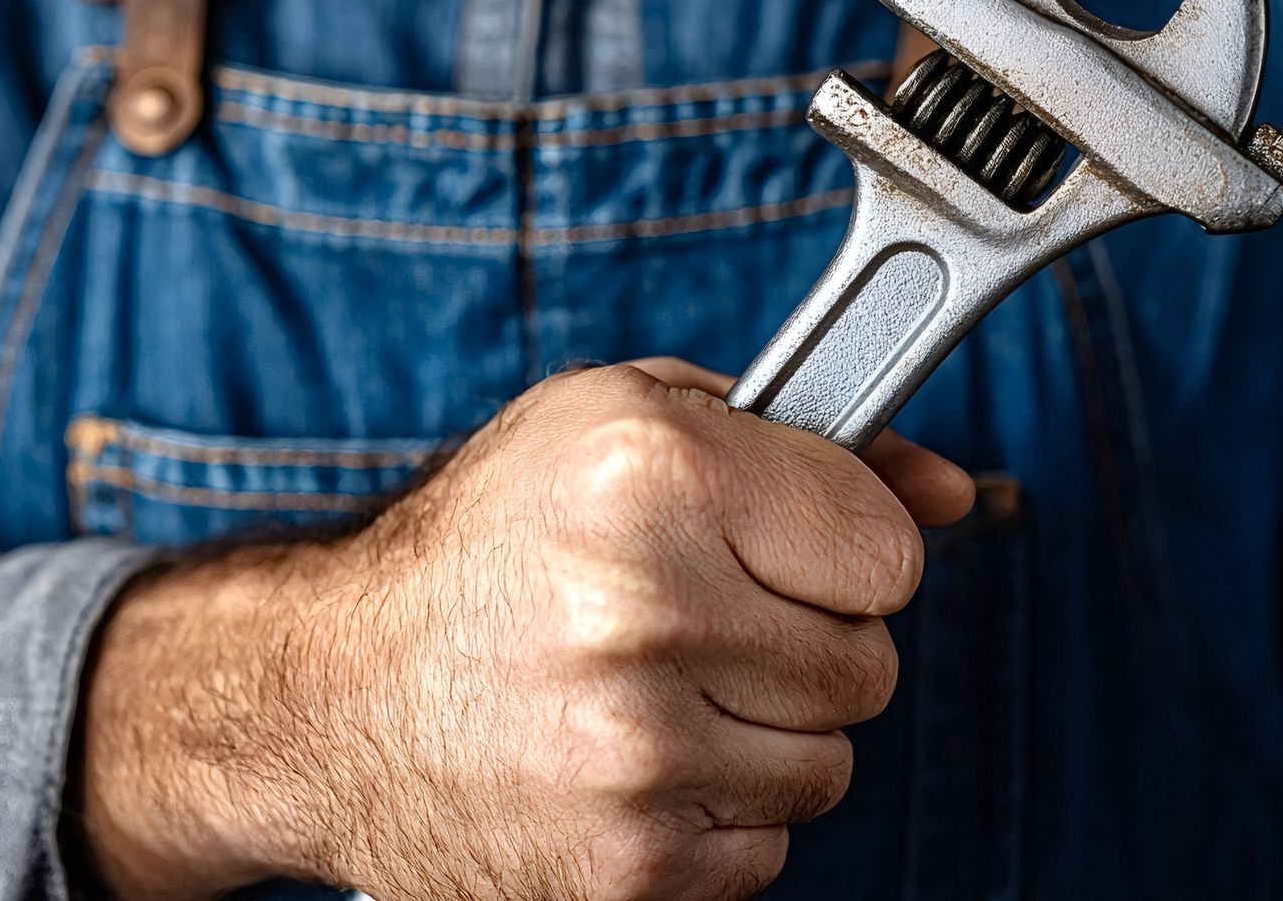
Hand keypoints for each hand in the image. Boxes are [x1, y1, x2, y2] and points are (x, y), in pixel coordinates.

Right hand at [75, 359, 971, 899]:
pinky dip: (710, 812)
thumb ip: (802, 441)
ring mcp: (637, 753)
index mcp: (650, 471)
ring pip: (828, 765)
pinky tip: (620, 761)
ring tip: (642, 690)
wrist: (328, 694)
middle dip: (793, 642)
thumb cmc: (483, 544)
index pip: (889, 550)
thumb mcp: (617, 425)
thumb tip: (955, 495)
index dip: (835, 547)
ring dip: (756, 733)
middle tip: (687, 619)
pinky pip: (768, 849)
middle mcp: (644, 608)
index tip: (772, 547)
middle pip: (868, 664)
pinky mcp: (630, 868)